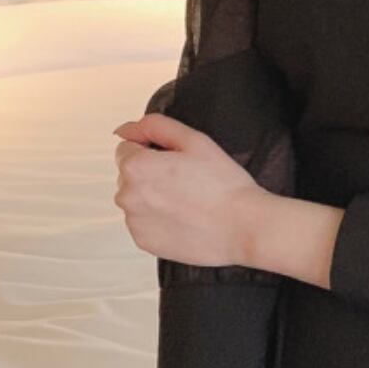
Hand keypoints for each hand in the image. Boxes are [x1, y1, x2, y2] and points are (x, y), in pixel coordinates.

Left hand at [113, 111, 270, 266]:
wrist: (243, 227)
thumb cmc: (224, 185)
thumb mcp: (194, 140)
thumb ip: (155, 126)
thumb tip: (125, 129)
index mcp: (136, 166)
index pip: (127, 148)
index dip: (153, 151)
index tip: (177, 163)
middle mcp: (127, 195)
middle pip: (130, 175)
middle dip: (151, 174)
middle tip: (187, 183)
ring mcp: (134, 222)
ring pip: (137, 200)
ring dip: (153, 198)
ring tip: (187, 203)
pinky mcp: (144, 242)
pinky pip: (144, 224)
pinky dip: (158, 221)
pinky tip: (183, 219)